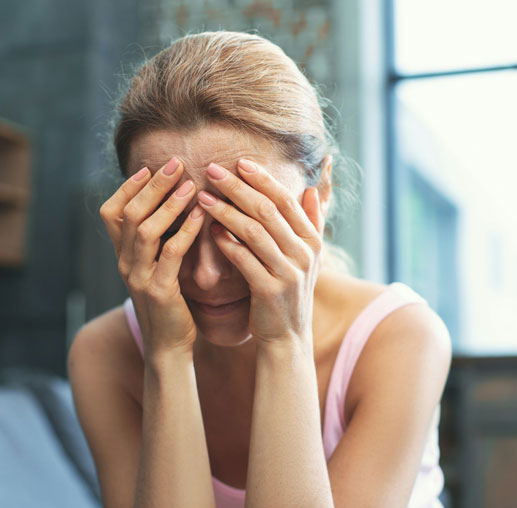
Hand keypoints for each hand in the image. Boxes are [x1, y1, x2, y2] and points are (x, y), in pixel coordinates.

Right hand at [99, 157, 205, 359]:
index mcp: (122, 255)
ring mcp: (138, 277)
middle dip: (153, 185)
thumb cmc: (168, 303)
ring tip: (190, 184)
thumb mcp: (154, 268)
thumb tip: (170, 204)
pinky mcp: (159, 291)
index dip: (127, 187)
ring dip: (168, 203)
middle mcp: (124, 263)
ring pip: (145, 230)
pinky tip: (200, 215)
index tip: (150, 167)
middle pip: (129, 214)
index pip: (110, 212)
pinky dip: (185, 231)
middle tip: (175, 163)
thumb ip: (156, 241)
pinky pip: (170, 254)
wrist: (168, 346)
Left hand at [196, 159, 324, 348]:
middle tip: (212, 170)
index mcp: (312, 241)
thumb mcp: (308, 257)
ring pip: (253, 232)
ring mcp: (288, 273)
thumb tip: (313, 188)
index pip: (285, 200)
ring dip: (225, 211)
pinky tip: (209, 230)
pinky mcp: (270, 291)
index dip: (262, 179)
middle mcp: (304, 254)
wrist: (287, 336)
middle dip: (238, 188)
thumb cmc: (289, 290)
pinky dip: (226, 243)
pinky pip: (244, 260)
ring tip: (203, 197)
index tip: (238, 162)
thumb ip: (311, 222)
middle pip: (267, 210)